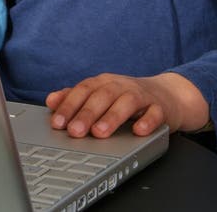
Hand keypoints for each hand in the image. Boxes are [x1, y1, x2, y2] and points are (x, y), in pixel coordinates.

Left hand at [46, 71, 208, 138]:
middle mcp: (121, 86)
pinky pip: (155, 113)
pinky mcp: (160, 108)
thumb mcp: (100, 95)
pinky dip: (147, 121)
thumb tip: (51, 100)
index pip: (83, 91)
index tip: (57, 123)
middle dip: (87, 114)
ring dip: (112, 117)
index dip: (69, 105)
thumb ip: (75, 98)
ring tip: (99, 133)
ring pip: (127, 103)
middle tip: (74, 131)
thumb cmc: (125, 98)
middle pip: (102, 96)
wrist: (165, 95)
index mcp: (103, 82)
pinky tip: (138, 131)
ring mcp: (141, 96)